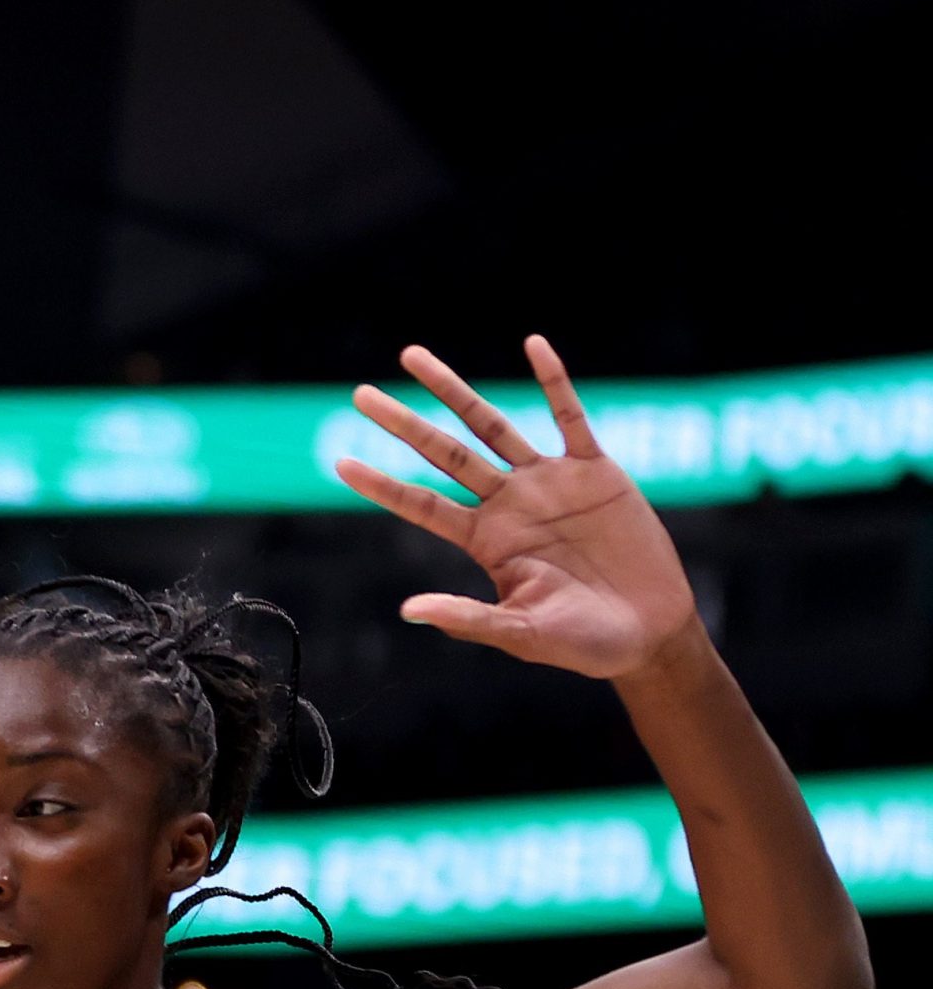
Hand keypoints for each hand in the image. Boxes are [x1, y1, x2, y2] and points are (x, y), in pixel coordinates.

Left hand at [335, 335, 701, 679]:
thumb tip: (408, 610)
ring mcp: (548, 482)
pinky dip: (554, 381)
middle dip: (404, 424)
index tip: (339, 464)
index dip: (382, 485)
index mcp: (485, 541)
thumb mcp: (520, 633)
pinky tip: (533, 344)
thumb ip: (468, 618)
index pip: (421, 505)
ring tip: (412, 357)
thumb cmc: (581, 643)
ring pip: (491, 425)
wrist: (649, 633)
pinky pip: (570, 416)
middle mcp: (508, 504)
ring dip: (454, 391)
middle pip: (444, 454)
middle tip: (359, 395)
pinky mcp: (596, 471)